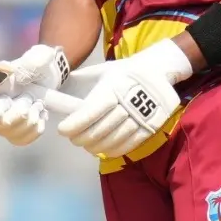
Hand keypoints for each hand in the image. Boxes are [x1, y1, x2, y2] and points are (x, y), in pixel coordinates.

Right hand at [0, 44, 69, 146]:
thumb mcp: (35, 59)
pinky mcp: (18, 133)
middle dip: (20, 111)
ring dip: (31, 119)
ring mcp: (4, 125)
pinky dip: (37, 128)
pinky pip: (24, 139)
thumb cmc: (37, 66)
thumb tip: (15, 73)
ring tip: (38, 104)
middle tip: (30, 97)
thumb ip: (27, 63)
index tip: (6, 101)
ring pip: (13, 134)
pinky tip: (41, 114)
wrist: (50, 77)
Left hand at [57, 40, 192, 158]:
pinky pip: (129, 144)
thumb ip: (83, 78)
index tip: (62, 130)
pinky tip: (104, 149)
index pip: (90, 112)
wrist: (160, 71)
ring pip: (113, 139)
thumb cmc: (127, 72)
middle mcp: (126, 103)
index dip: (74, 124)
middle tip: (73, 138)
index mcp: (113, 88)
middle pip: (99, 129)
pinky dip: (113, 150)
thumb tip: (60, 85)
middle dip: (81, 137)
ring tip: (87, 145)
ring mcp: (140, 117)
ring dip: (95, 146)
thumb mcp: (105, 69)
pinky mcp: (150, 126)